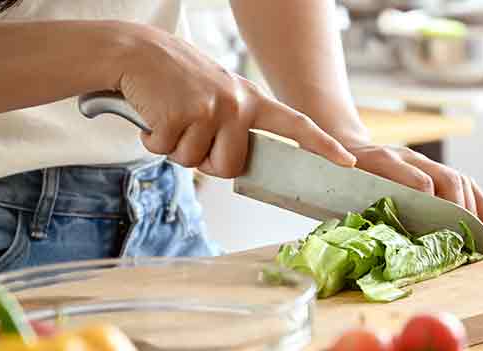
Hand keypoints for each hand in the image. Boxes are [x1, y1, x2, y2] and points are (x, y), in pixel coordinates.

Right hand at [114, 23, 355, 176]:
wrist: (136, 51)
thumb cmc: (178, 80)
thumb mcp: (218, 97)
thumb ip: (235, 127)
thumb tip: (232, 167)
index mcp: (251, 100)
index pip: (296, 125)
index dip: (322, 146)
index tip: (346, 162)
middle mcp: (237, 104)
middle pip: (229, 167)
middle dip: (205, 161)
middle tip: (189, 131)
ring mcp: (212, 108)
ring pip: (195, 162)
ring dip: (176, 148)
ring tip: (172, 115)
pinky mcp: (182, 114)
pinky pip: (166, 151)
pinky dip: (153, 140)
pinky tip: (154, 113)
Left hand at [343, 142, 482, 227]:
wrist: (343, 146)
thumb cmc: (341, 177)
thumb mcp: (344, 189)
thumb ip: (363, 206)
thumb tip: (384, 236)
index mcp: (383, 161)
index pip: (418, 180)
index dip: (433, 203)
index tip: (441, 227)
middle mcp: (407, 157)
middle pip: (445, 177)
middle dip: (459, 207)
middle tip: (465, 235)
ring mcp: (421, 160)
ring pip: (457, 178)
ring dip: (473, 206)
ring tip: (480, 232)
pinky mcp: (430, 167)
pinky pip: (461, 180)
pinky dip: (476, 200)